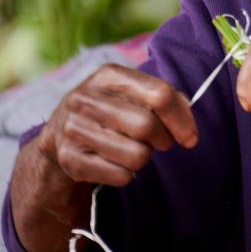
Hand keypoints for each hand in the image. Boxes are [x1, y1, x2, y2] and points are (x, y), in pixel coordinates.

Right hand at [37, 65, 198, 187]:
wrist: (60, 133)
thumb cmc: (111, 110)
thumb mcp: (133, 93)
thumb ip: (166, 99)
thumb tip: (188, 117)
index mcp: (108, 76)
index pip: (159, 94)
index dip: (181, 118)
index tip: (190, 137)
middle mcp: (86, 99)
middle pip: (147, 126)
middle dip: (162, 140)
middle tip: (159, 142)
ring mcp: (74, 129)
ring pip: (137, 156)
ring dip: (144, 158)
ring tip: (132, 149)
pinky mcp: (70, 159)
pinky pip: (121, 176)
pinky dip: (127, 174)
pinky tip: (115, 162)